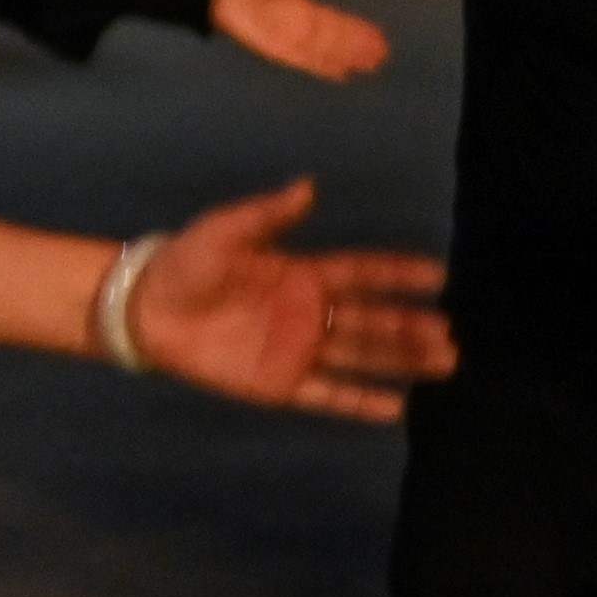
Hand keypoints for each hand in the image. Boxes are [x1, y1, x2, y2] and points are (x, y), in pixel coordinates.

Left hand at [118, 178, 453, 420]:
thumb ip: (268, 215)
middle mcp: (309, 313)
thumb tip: (308, 187)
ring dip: (400, 362)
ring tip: (443, 364)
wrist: (144, 309)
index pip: (363, 273)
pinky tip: (396, 408)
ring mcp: (297, 351)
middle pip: (372, 321)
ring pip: (361, 357)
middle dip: (411, 329)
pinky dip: (361, 402)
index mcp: (302, 274)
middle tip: (451, 337)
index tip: (439, 276)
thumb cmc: (185, 263)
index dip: (399, 274)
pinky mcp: (278, 384)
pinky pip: (328, 396)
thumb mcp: (225, 231)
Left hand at [203, 0, 389, 81]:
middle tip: (384, 54)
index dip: (359, 29)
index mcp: (306, 9)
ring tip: (372, 65)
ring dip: (349, 59)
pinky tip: (342, 76)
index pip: (339, 22)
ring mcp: (293, 41)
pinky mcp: (280, 51)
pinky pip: (307, 63)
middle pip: (339, 40)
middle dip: (361, 47)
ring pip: (329, 52)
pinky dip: (324, 69)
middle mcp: (303, 28)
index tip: (379, 35)